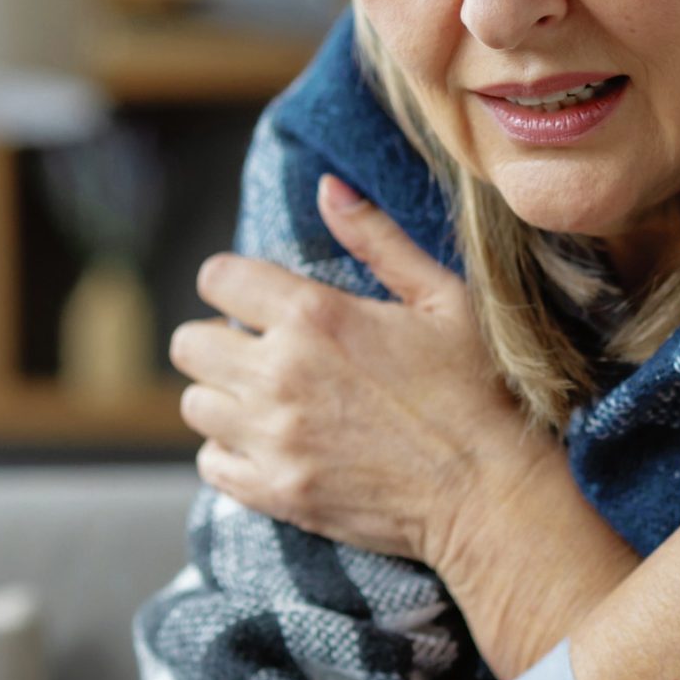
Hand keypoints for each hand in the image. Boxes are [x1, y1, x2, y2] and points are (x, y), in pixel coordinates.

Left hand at [168, 172, 543, 568]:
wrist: (490, 493)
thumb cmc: (477, 390)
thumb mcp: (443, 298)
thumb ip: (378, 239)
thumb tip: (327, 186)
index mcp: (316, 315)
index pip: (217, 278)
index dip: (231, 282)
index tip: (253, 299)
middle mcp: (280, 374)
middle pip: (189, 345)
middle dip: (218, 339)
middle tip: (258, 350)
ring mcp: (274, 438)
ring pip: (194, 405)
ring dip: (223, 397)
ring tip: (265, 399)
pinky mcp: (276, 492)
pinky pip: (210, 464)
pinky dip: (229, 452)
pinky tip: (270, 444)